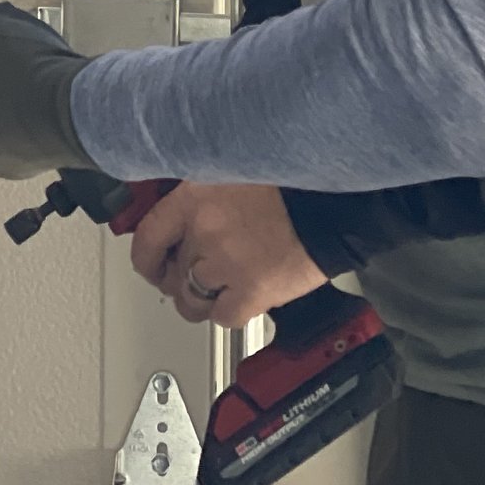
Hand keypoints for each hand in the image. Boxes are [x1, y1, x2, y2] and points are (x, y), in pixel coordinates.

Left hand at [130, 182, 328, 326]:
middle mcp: (205, 230)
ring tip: (217, 288)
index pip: (148, 237)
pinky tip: (239, 297)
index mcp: (197, 195)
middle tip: (192, 274)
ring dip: (200, 297)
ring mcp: (227, 263)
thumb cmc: (294, 183)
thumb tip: (186, 205)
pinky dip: (228, 311)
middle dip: (179, 276)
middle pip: (172, 270)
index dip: (148, 258)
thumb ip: (206, 186)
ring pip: (191, 299)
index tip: (153, 262)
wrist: (336, 205)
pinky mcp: (253, 292)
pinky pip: (223, 316)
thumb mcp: (236, 168)